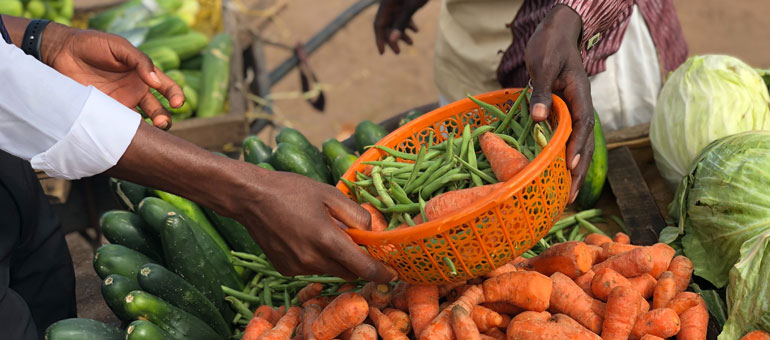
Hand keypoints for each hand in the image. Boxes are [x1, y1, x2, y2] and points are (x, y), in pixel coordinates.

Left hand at [42, 25, 183, 129]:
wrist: (62, 52)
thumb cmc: (93, 45)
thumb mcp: (119, 47)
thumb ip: (140, 61)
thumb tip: (155, 81)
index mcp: (144, 75)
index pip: (168, 88)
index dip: (176, 96)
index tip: (177, 103)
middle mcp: (136, 91)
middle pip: (158, 110)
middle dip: (164, 119)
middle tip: (161, 123)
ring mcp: (121, 103)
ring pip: (142, 123)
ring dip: (148, 130)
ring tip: (147, 132)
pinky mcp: (104, 113)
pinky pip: (119, 126)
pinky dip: (125, 133)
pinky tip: (126, 135)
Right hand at [230, 170, 397, 282]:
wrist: (251, 198)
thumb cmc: (292, 191)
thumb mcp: (330, 194)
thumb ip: (356, 215)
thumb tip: (371, 233)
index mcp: (326, 240)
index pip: (363, 268)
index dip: (380, 273)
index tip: (391, 273)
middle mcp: (312, 260)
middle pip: (348, 272)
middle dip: (357, 262)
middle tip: (355, 241)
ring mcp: (297, 267)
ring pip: (330, 270)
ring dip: (335, 258)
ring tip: (323, 231)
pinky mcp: (285, 270)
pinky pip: (311, 268)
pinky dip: (316, 258)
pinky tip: (304, 237)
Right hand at [373, 0, 427, 53]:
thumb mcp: (410, 7)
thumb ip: (401, 22)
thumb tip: (392, 40)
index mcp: (387, 3)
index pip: (378, 24)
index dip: (379, 39)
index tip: (382, 52)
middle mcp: (390, 3)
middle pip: (387, 25)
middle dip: (392, 39)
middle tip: (398, 52)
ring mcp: (398, 3)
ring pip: (396, 22)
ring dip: (402, 33)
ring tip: (411, 43)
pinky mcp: (406, 2)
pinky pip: (404, 16)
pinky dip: (409, 24)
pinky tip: (416, 30)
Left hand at [524, 5, 594, 202]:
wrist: (557, 34)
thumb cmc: (550, 47)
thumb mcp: (544, 65)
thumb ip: (542, 91)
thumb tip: (539, 118)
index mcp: (580, 96)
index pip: (582, 126)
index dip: (576, 148)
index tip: (569, 167)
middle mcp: (582, 108)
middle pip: (585, 144)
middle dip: (579, 171)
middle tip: (570, 197)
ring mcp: (576, 114)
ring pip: (580, 147)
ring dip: (575, 172)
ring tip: (568, 198)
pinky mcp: (566, 116)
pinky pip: (569, 142)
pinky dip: (566, 161)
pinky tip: (559, 178)